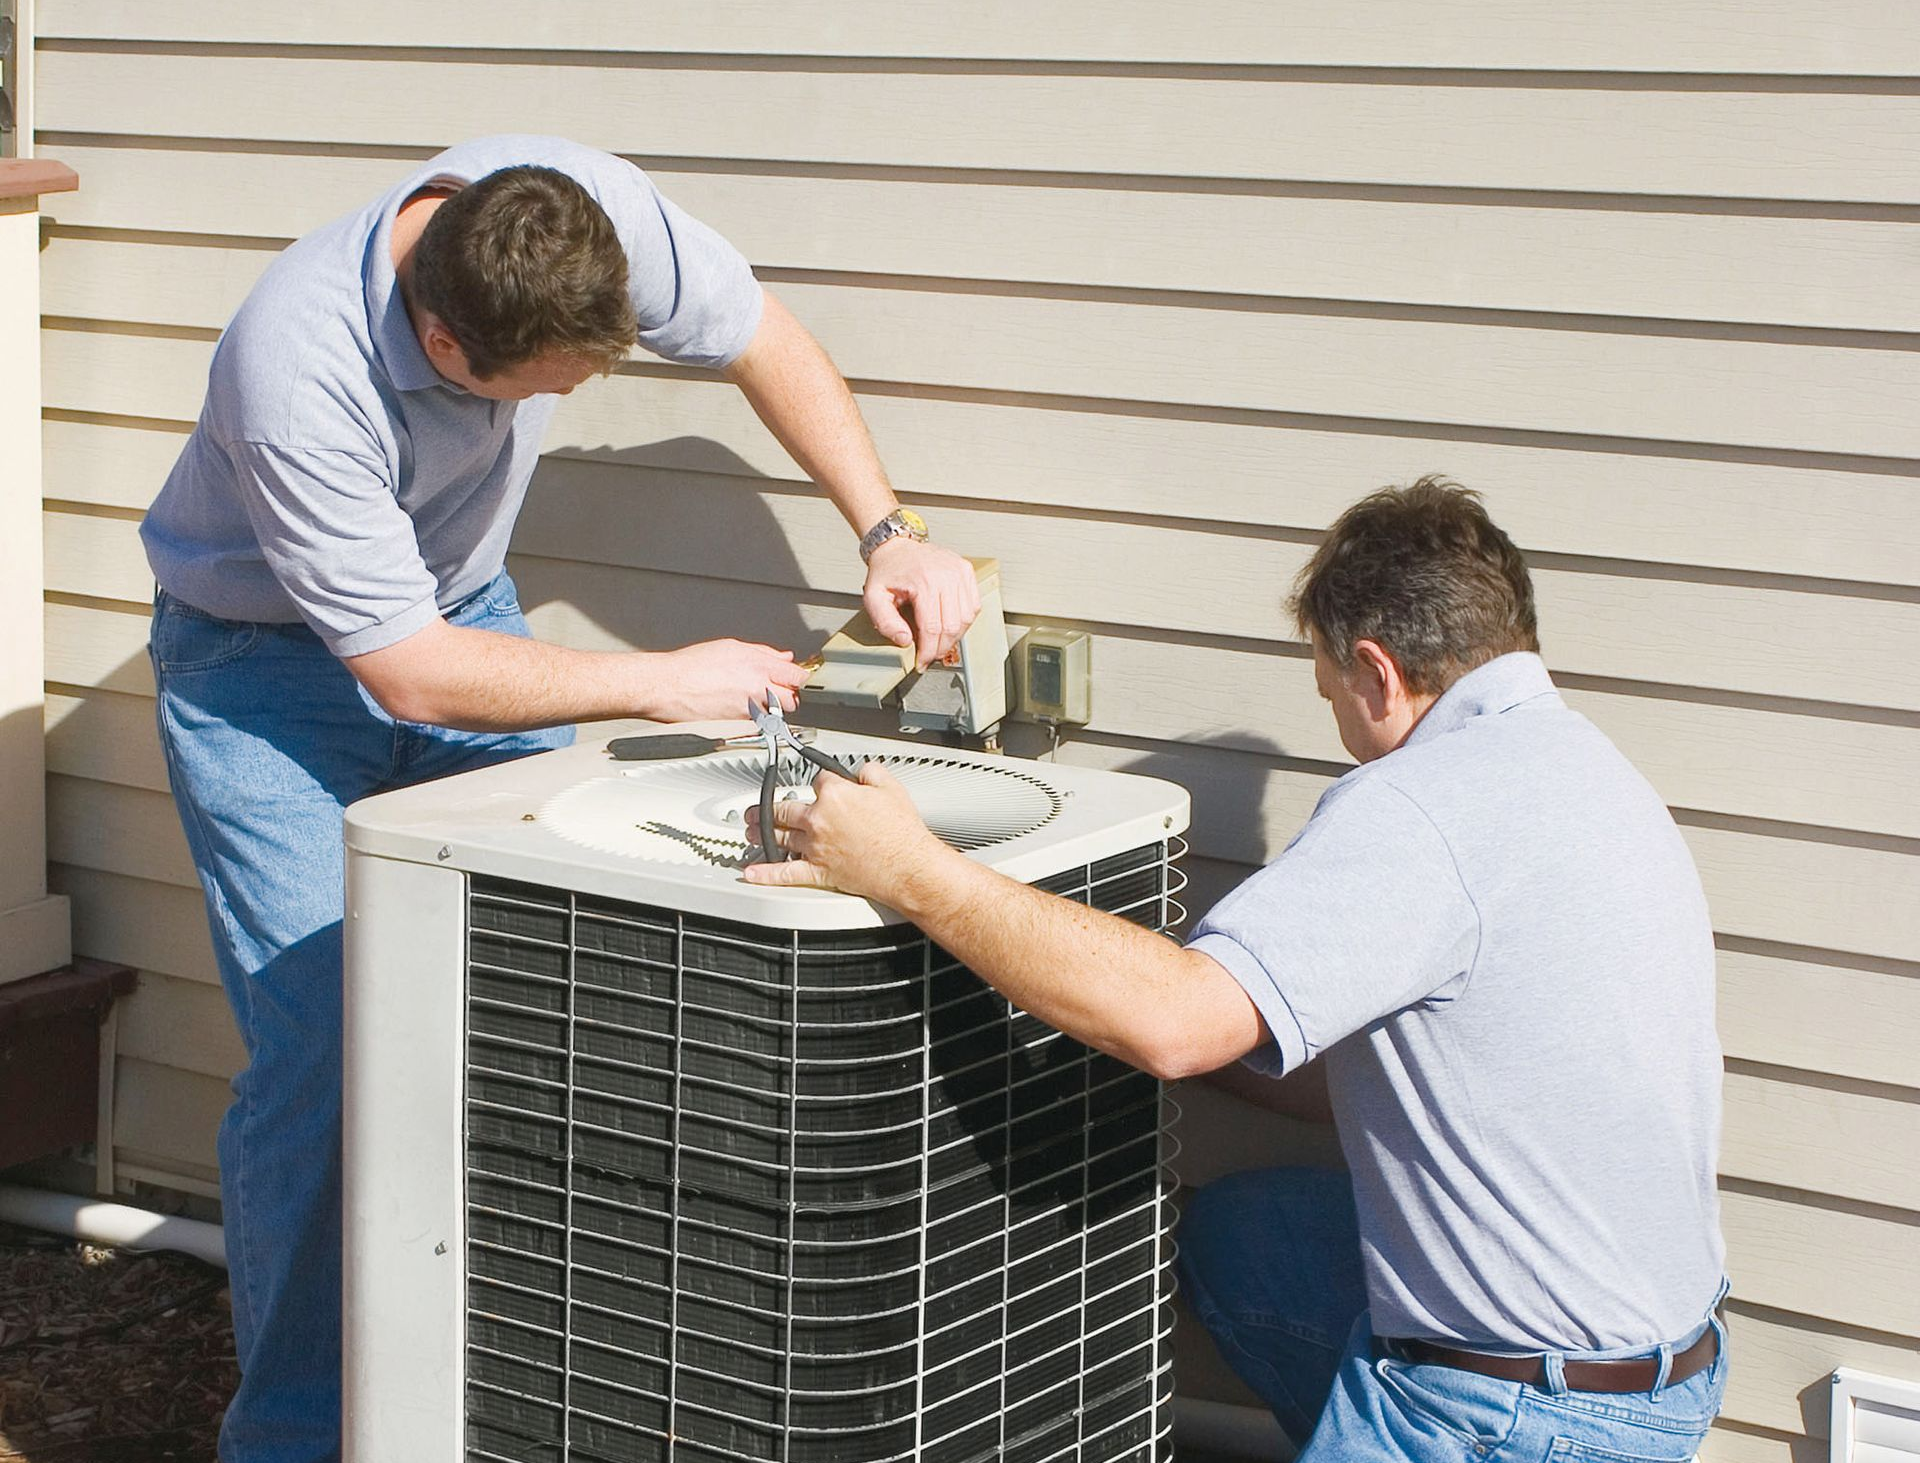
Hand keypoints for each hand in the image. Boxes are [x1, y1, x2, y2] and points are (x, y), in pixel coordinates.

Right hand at [643, 639, 805, 721]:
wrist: (666, 686)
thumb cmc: (691, 666)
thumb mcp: (731, 647)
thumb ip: (763, 653)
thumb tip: (784, 658)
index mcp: (757, 665)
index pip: (797, 676)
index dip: (798, 678)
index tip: (794, 678)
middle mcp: (757, 689)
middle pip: (793, 700)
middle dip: (787, 696)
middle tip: (775, 690)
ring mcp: (749, 710)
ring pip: (776, 715)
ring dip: (771, 710)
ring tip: (753, 700)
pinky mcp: (738, 727)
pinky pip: (758, 724)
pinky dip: (754, 719)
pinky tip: (738, 708)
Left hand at [742, 761, 948, 898]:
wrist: (908, 867)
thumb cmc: (902, 833)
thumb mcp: (891, 787)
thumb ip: (870, 772)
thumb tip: (860, 771)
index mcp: (835, 796)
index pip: (817, 779)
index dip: (820, 780)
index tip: (821, 784)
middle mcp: (819, 820)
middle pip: (784, 809)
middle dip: (768, 807)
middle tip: (757, 809)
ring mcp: (816, 847)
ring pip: (780, 836)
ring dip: (761, 833)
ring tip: (751, 831)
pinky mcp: (818, 872)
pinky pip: (785, 873)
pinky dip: (765, 874)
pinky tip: (752, 872)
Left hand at [863, 538, 982, 668]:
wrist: (897, 546)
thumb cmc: (887, 570)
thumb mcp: (873, 596)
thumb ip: (885, 622)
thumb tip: (905, 640)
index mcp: (924, 581)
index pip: (933, 628)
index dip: (928, 651)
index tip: (922, 662)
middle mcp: (946, 574)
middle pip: (952, 626)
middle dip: (941, 647)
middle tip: (930, 655)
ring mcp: (959, 571)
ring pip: (966, 618)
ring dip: (954, 636)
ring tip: (939, 641)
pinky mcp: (966, 571)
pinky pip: (973, 605)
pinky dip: (964, 621)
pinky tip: (950, 624)